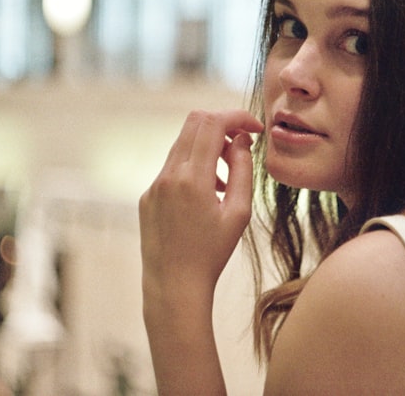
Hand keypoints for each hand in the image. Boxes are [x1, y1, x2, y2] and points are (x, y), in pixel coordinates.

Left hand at [139, 109, 263, 305]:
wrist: (174, 286)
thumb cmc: (211, 253)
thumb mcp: (239, 212)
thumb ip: (243, 169)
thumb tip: (241, 139)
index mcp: (191, 178)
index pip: (212, 123)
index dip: (238, 117)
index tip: (256, 129)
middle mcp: (168, 176)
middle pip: (194, 122)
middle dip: (222, 126)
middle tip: (241, 147)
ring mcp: (154, 185)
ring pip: (183, 144)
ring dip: (208, 148)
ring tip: (226, 181)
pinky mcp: (148, 196)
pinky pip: (172, 167)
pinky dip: (194, 167)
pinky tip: (207, 196)